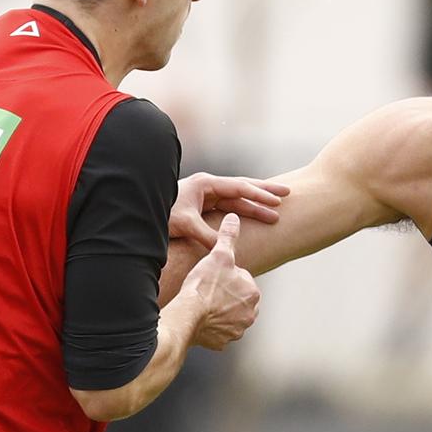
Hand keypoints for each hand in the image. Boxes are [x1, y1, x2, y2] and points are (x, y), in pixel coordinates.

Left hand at [170, 172, 290, 247]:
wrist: (143, 214)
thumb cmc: (162, 214)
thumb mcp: (184, 224)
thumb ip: (206, 234)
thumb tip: (225, 248)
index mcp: (206, 184)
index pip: (239, 188)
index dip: (259, 194)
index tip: (277, 201)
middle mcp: (208, 187)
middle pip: (243, 187)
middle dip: (265, 191)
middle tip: (288, 193)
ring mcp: (206, 196)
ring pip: (237, 198)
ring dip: (256, 204)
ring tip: (276, 209)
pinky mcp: (203, 206)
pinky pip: (229, 207)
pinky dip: (243, 211)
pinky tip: (255, 215)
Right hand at [178, 213, 260, 349]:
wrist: (187, 316)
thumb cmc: (203, 285)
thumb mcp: (218, 255)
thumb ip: (228, 237)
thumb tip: (234, 218)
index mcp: (253, 293)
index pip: (242, 280)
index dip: (226, 276)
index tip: (214, 277)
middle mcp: (250, 314)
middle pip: (237, 299)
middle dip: (226, 295)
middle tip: (208, 291)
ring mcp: (237, 330)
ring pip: (229, 317)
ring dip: (220, 312)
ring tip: (203, 304)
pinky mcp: (223, 342)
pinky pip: (219, 333)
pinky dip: (211, 328)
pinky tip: (200, 319)